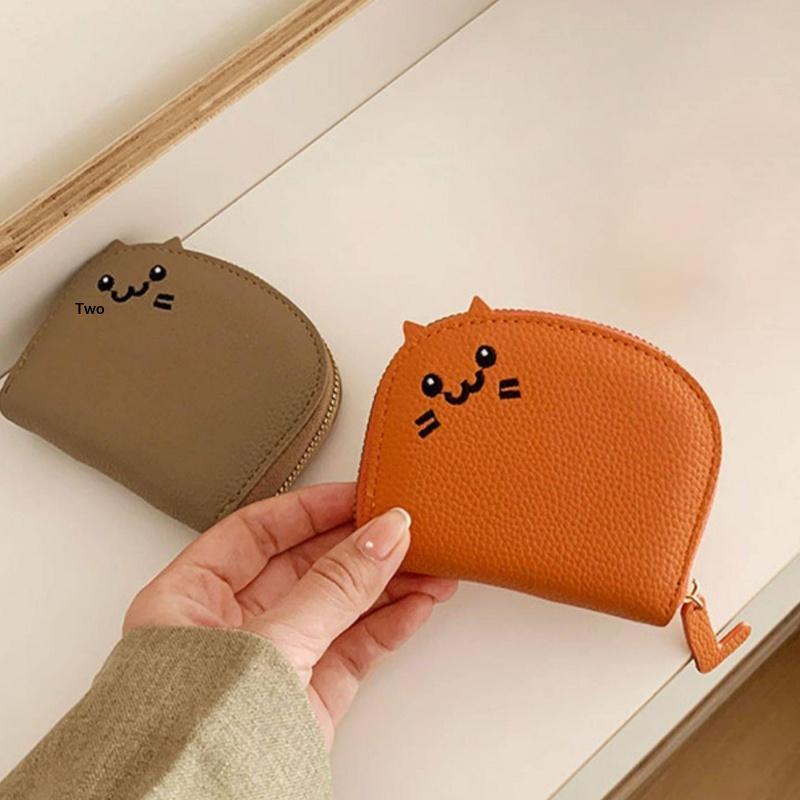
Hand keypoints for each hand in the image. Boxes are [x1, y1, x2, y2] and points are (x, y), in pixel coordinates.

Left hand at [124, 482, 456, 746]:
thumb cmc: (195, 735)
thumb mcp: (271, 640)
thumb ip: (333, 586)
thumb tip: (380, 536)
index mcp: (189, 598)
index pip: (255, 532)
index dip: (309, 509)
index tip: (358, 496)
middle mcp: (228, 626)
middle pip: (304, 567)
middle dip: (357, 548)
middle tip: (402, 528)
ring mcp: (271, 663)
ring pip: (336, 607)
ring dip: (384, 585)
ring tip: (427, 564)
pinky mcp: (305, 699)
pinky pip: (352, 648)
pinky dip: (388, 625)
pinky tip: (417, 604)